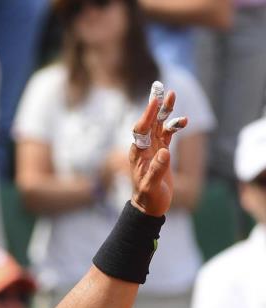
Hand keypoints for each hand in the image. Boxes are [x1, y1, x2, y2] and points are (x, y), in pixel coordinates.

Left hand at [128, 86, 186, 216]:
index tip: (154, 101)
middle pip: (149, 122)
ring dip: (165, 111)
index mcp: (138, 153)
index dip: (148, 115)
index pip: (141, 129)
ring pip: (158, 125)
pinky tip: (183, 119)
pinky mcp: (161, 152)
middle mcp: (143, 147)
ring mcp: (152, 149)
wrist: (149, 205)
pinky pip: (167, 135)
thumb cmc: (148, 197)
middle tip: (161, 88)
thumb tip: (164, 152)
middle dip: (155, 105)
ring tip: (172, 94)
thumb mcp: (151, 185)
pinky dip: (174, 126)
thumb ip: (157, 169)